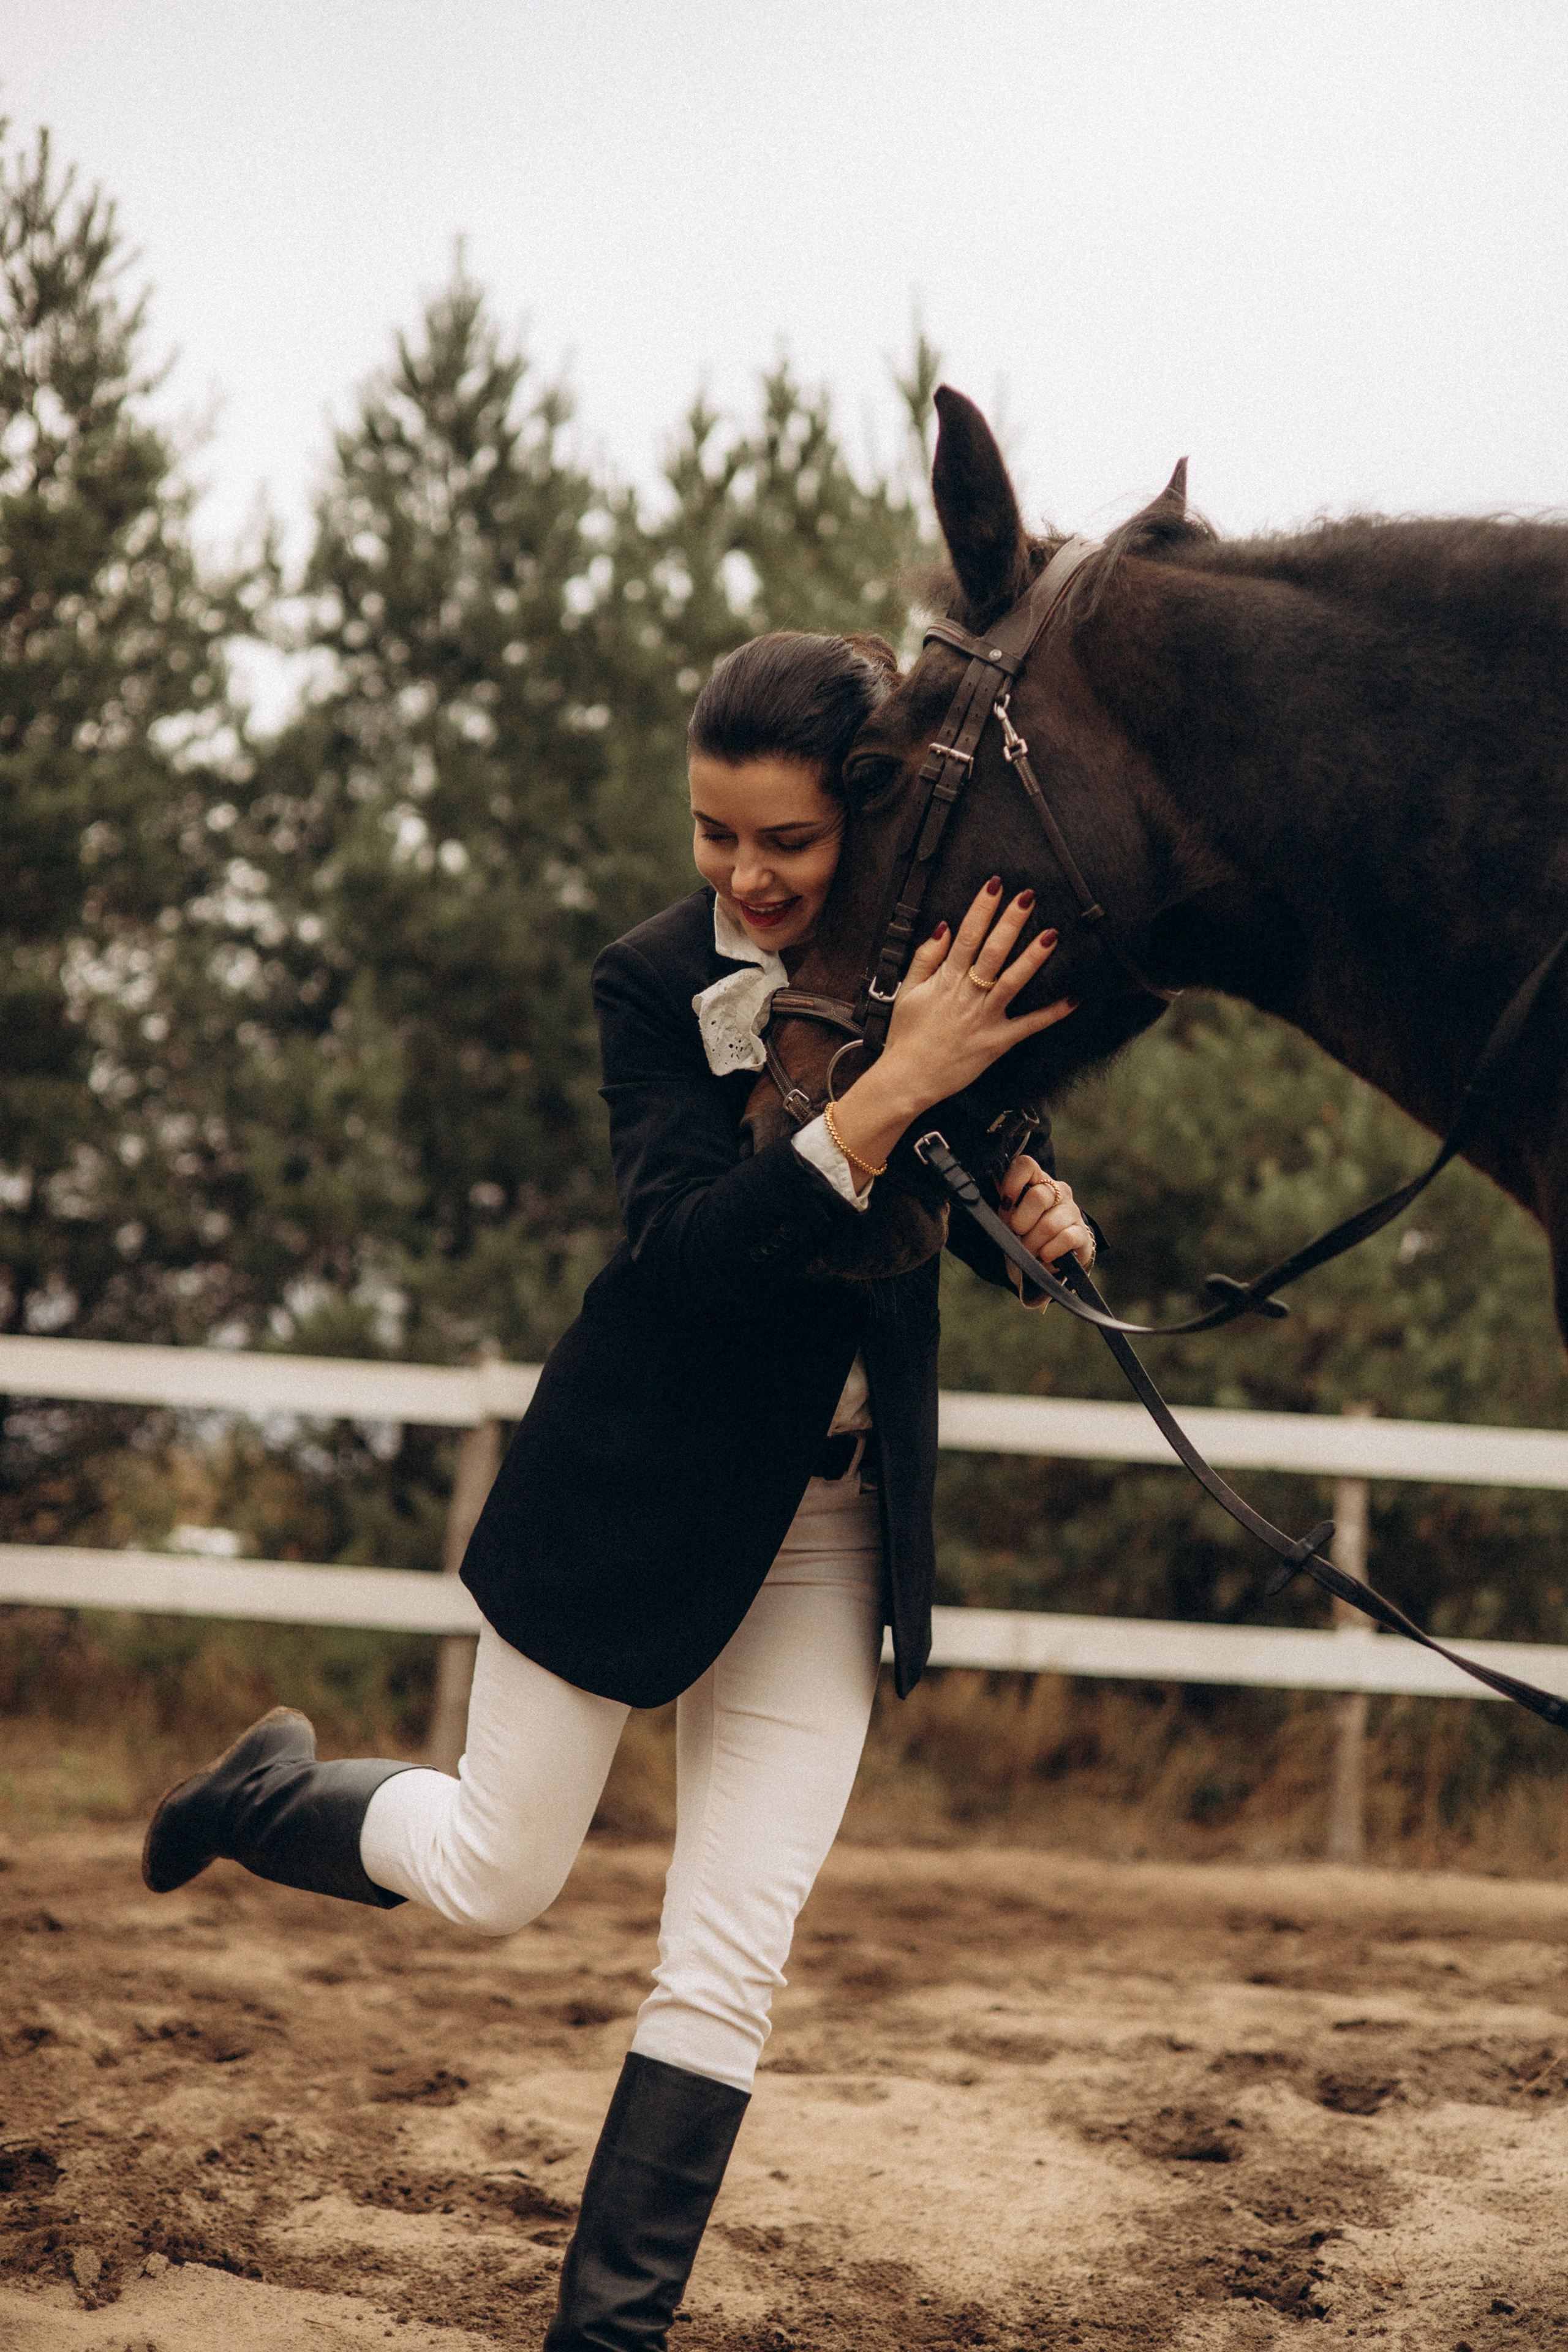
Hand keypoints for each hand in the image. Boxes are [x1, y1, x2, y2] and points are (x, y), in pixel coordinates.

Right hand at [879, 876, 1076, 1108]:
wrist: (907, 1079)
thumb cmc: (907, 1035)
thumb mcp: (907, 991)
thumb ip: (925, 958)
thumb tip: (943, 926)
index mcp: (945, 980)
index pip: (966, 936)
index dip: (981, 908)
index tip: (995, 884)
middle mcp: (967, 995)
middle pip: (992, 952)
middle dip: (1011, 922)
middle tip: (1029, 897)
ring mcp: (984, 1018)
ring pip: (1012, 982)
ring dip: (1033, 957)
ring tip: (1052, 934)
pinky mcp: (996, 1041)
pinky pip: (1028, 1025)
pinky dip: (1051, 1013)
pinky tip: (1073, 999)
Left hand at [997, 1153, 1094, 1309]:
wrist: (1050, 1258)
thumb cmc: (1027, 1233)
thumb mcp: (1011, 1218)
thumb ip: (1004, 1204)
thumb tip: (985, 1197)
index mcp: (1038, 1181)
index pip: (1025, 1164)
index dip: (1011, 1182)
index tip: (1005, 1204)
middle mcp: (1058, 1191)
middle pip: (1038, 1196)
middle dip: (1021, 1222)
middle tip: (1018, 1234)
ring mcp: (1072, 1211)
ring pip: (1049, 1224)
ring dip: (1033, 1244)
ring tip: (1029, 1252)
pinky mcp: (1082, 1233)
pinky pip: (1065, 1239)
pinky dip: (1049, 1253)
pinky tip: (1045, 1256)